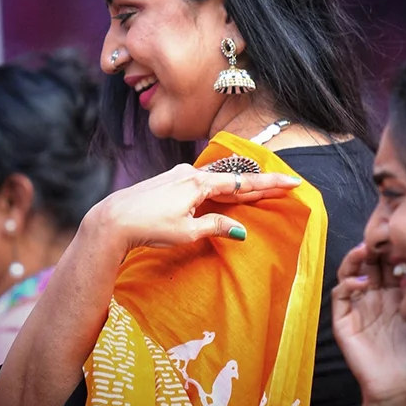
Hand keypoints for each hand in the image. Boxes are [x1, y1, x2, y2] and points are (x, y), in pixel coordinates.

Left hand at [87, 163, 300, 256]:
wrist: (112, 219)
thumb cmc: (148, 226)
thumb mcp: (186, 232)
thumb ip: (215, 226)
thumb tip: (240, 230)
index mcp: (199, 183)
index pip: (243, 183)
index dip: (269, 184)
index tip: (293, 181)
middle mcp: (190, 173)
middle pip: (232, 178)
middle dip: (258, 183)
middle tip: (284, 185)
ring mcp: (177, 174)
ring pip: (216, 179)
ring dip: (237, 186)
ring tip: (259, 190)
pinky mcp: (168, 181)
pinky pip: (201, 181)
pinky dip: (218, 188)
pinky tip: (223, 193)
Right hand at [332, 243, 405, 401]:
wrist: (400, 386)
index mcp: (396, 294)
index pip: (391, 263)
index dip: (395, 249)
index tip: (405, 239)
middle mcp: (375, 296)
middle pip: (370, 262)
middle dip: (375, 247)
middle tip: (382, 237)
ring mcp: (358, 306)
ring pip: (350, 273)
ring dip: (355, 259)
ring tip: (365, 251)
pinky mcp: (344, 320)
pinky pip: (340, 295)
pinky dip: (347, 283)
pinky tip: (361, 283)